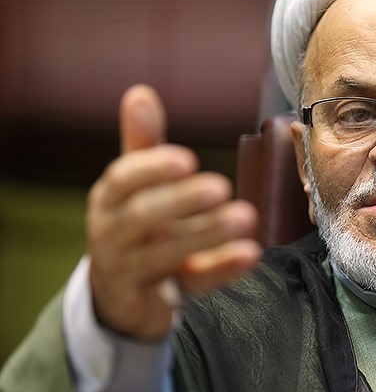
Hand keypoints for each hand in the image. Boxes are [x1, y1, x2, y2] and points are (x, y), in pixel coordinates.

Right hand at [85, 84, 260, 340]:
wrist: (118, 295)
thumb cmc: (132, 226)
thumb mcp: (133, 186)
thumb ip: (141, 143)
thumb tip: (140, 91)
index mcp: (109, 200)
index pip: (123, 180)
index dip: (152, 168)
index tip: (186, 159)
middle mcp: (112, 235)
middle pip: (141, 217)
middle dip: (181, 201)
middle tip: (221, 185)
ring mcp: (131, 270)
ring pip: (164, 254)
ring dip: (206, 234)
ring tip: (246, 217)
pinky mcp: (156, 300)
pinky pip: (190, 286)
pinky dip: (220, 271)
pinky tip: (250, 254)